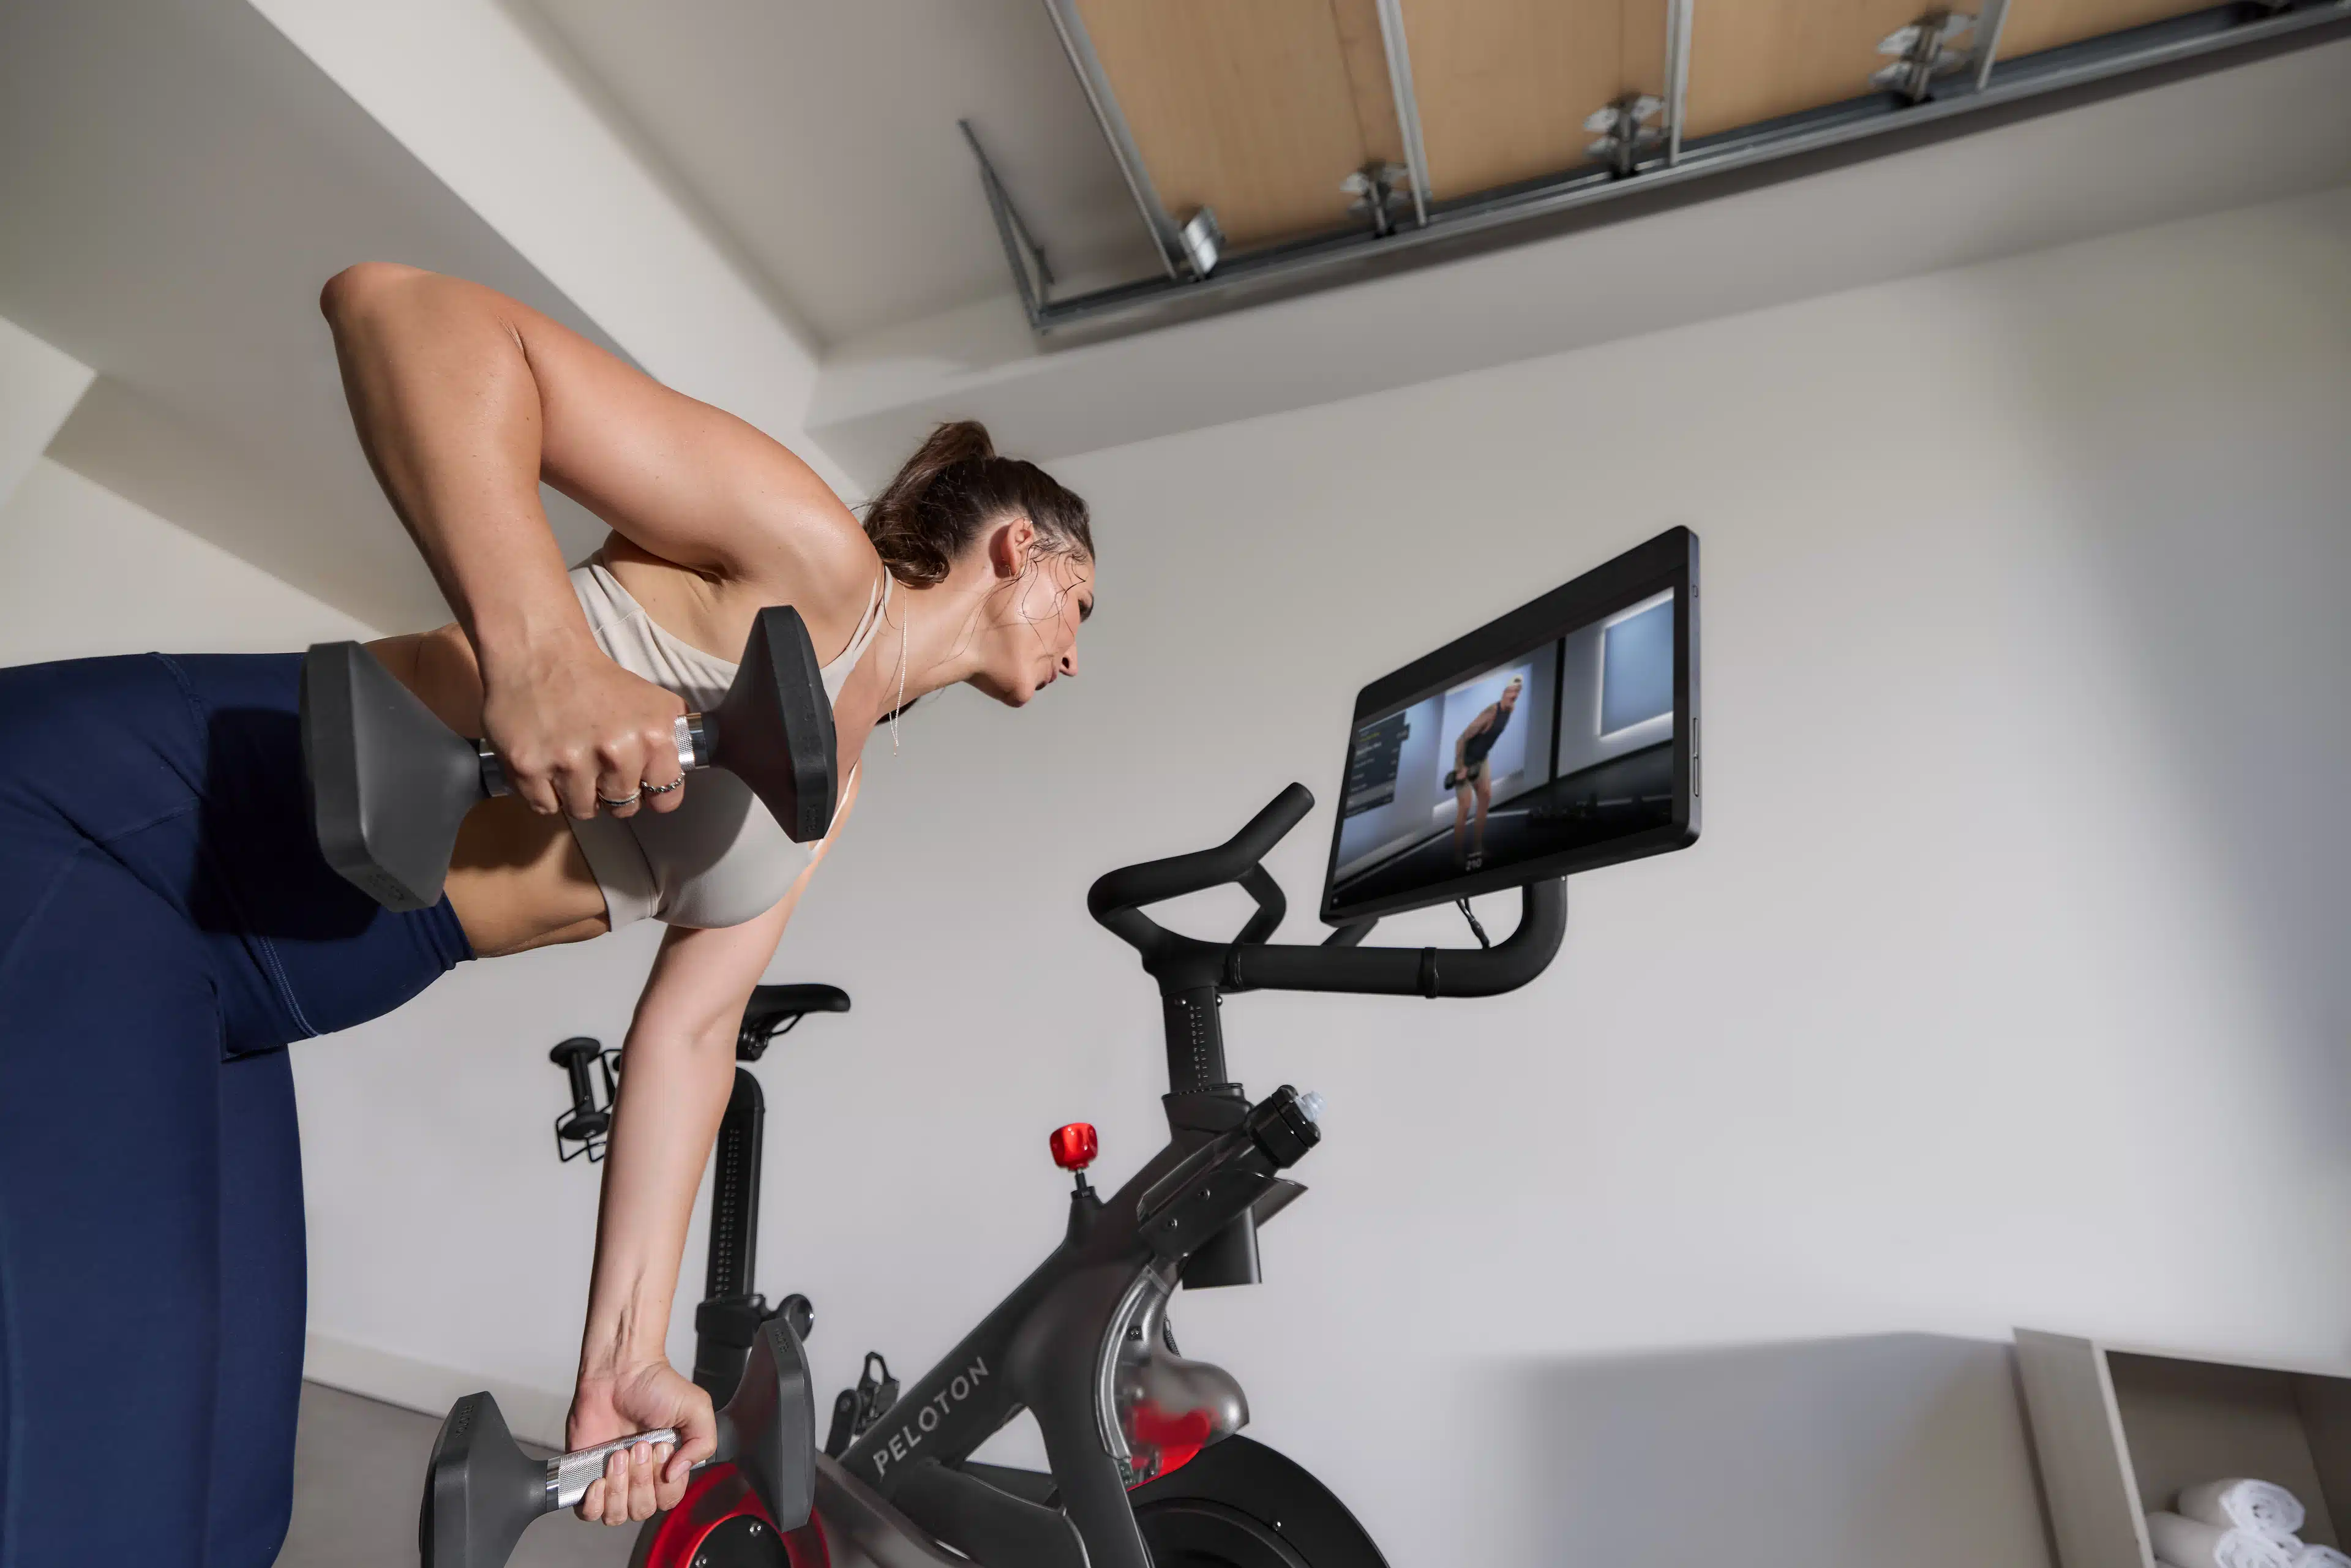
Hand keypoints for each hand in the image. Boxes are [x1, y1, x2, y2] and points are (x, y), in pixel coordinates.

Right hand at [479, 630, 686, 819]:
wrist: (541, 653)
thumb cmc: (598, 679)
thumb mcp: (654, 701)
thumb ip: (672, 738)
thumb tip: (678, 770)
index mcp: (651, 737)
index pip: (666, 798)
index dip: (653, 793)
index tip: (641, 785)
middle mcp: (615, 753)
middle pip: (622, 807)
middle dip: (613, 792)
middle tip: (600, 768)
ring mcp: (570, 763)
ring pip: (583, 810)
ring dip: (578, 795)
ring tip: (572, 765)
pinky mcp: (528, 767)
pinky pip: (546, 806)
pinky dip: (546, 793)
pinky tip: (548, 766)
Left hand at [566, 1361, 714, 1524]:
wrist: (619, 1370)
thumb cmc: (657, 1386)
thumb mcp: (697, 1408)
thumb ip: (703, 1443)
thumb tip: (677, 1473)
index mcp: (668, 1467)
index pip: (669, 1498)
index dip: (665, 1482)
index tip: (661, 1448)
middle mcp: (641, 1478)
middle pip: (643, 1510)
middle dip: (641, 1479)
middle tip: (639, 1445)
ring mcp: (613, 1479)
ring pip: (616, 1515)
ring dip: (619, 1488)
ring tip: (618, 1455)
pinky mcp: (586, 1475)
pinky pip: (588, 1513)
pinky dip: (594, 1504)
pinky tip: (599, 1479)